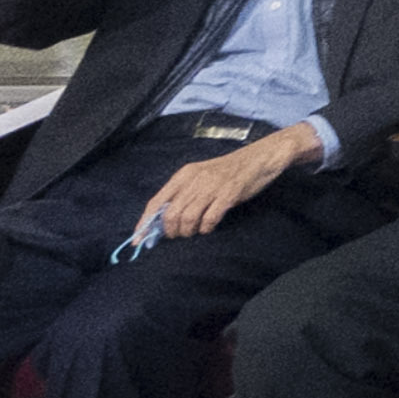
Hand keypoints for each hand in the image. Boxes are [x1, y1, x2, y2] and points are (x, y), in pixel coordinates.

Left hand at [138, 122, 322, 244]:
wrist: (259, 158)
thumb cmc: (229, 170)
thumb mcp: (200, 176)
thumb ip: (184, 193)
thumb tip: (164, 219)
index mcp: (183, 175)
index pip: (156, 202)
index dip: (145, 223)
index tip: (139, 240)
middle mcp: (194, 180)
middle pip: (170, 214)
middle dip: (171, 231)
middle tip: (179, 235)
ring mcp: (211, 187)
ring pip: (187, 218)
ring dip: (188, 232)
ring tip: (195, 232)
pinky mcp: (228, 194)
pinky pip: (209, 218)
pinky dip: (206, 228)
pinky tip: (209, 228)